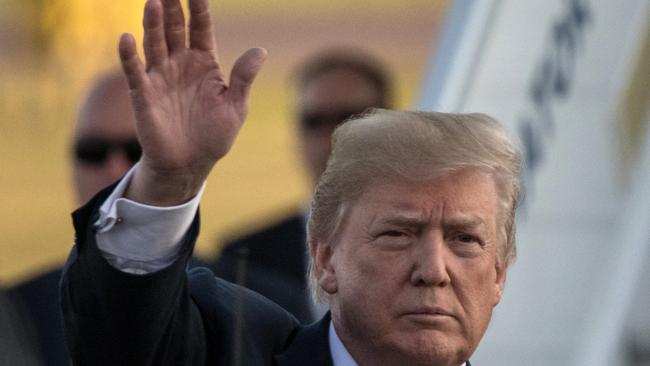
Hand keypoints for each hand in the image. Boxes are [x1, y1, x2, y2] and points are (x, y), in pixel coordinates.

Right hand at [119, 0, 265, 205]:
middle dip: (172, 7)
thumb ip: (243, 78)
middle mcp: (180, 64)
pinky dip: (129, 56)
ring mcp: (160, 77)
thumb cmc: (214, 135)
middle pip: (174, 28)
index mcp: (205, 63)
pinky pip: (135, 71)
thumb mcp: (235, 107)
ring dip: (153, 24)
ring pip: (155, 43)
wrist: (190, 164)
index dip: (199, 8)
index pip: (201, 28)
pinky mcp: (144, 94)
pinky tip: (126, 38)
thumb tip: (260, 51)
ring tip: (154, 2)